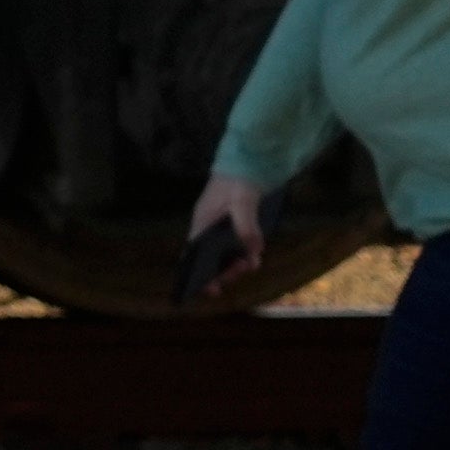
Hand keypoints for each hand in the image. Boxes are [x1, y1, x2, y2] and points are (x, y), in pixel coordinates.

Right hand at [183, 175, 270, 296]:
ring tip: (252, 263)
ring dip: (237, 262)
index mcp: (202, 222)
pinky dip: (245, 252)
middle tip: (243, 269)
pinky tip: (255, 254)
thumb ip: (247, 225)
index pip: (193, 253)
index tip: (211, 289)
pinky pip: (236, 245)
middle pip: (211, 258)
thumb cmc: (237, 179)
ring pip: (225, 253)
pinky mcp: (234, 225)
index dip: (198, 273)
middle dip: (225, 269)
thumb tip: (255, 250)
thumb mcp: (242, 201)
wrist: (246, 160)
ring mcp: (221, 227)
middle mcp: (208, 227)